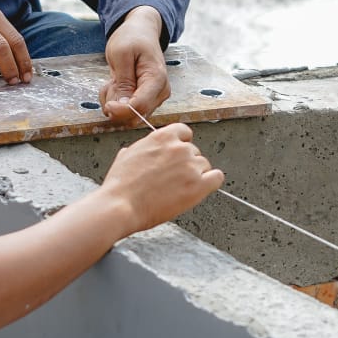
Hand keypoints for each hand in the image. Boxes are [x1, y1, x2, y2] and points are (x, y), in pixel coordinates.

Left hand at [99, 6, 168, 121]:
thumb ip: (123, 82)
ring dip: (114, 101)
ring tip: (113, 79)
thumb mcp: (121, 54)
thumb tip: (122, 107)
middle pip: (135, 116)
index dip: (121, 111)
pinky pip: (126, 110)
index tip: (107, 104)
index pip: (140, 107)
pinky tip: (115, 84)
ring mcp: (153, 98)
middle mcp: (160, 93)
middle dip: (116, 104)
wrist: (141, 31)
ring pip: (128, 115)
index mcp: (157, 79)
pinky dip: (115, 100)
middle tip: (110, 83)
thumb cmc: (132, 38)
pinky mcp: (145, 100)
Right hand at [101, 123, 222, 233]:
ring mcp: (190, 166)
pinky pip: (217, 178)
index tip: (179, 154)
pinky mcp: (198, 186)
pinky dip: (211, 182)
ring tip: (181, 188)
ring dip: (196, 175)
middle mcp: (179, 148)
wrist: (121, 205)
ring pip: (204, 165)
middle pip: (194, 151)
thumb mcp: (127, 155)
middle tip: (174, 178)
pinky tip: (202, 188)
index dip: (182, 144)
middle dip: (186, 164)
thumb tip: (142, 152)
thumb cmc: (120, 184)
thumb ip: (143, 149)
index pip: (184, 132)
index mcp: (162, 137)